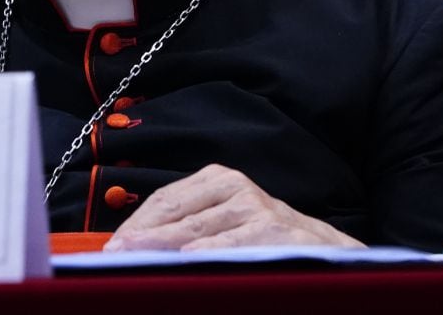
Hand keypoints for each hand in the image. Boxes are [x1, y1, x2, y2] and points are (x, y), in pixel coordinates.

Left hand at [103, 163, 363, 251]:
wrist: (332, 256)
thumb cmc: (268, 242)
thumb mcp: (226, 226)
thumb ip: (188, 229)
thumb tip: (133, 245)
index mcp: (219, 180)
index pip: (164, 200)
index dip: (135, 224)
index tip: (111, 247)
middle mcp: (236, 186)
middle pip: (174, 212)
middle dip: (141, 237)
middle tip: (114, 256)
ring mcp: (258, 207)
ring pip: (198, 230)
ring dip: (164, 248)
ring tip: (136, 261)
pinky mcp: (276, 230)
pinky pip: (233, 245)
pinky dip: (208, 254)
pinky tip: (186, 263)